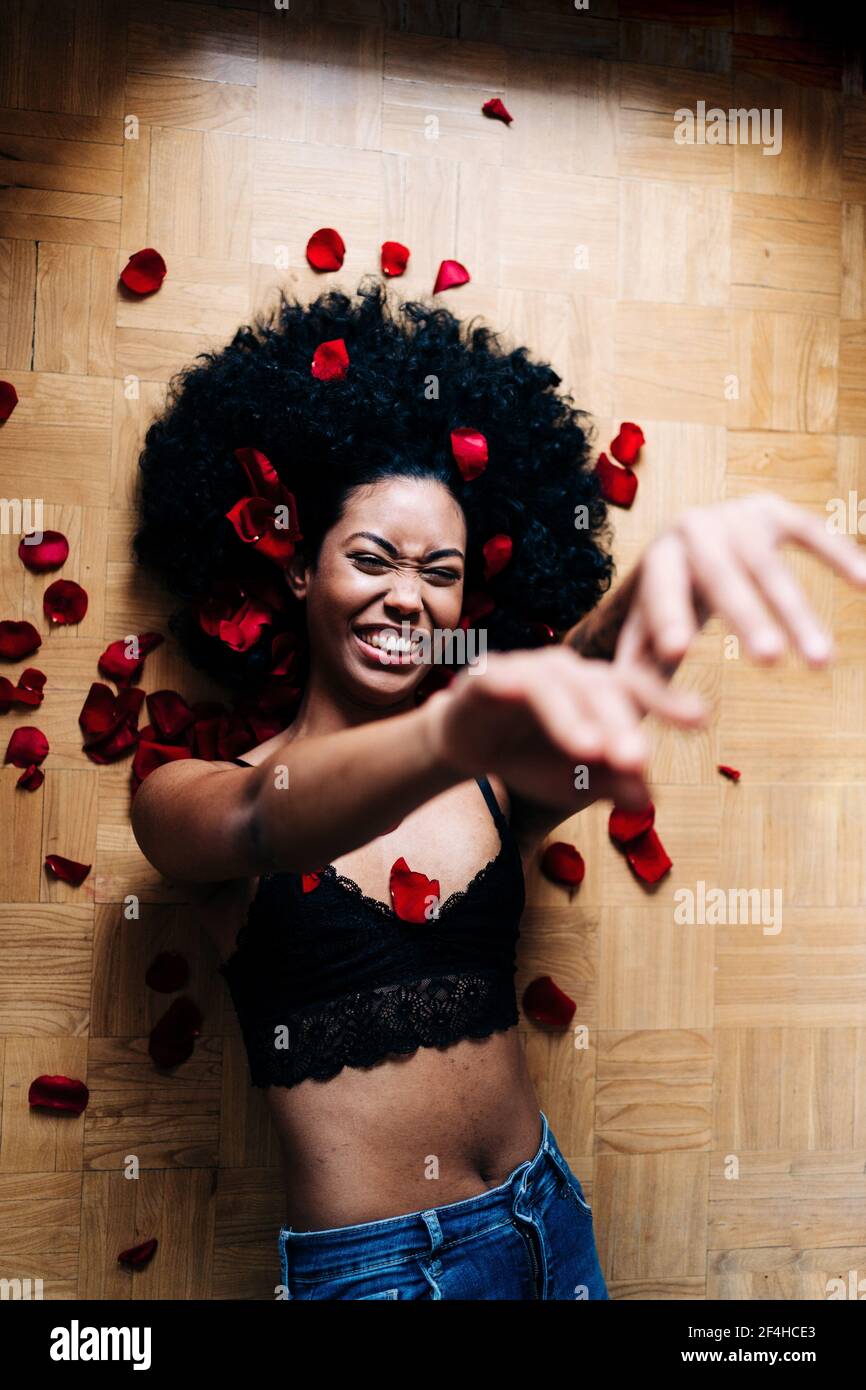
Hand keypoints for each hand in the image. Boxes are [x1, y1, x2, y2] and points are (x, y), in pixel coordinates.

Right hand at [422, 646, 705, 811]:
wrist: (466, 748)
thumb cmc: (531, 757)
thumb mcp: (575, 781)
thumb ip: (611, 783)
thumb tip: (648, 802)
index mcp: (598, 689)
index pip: (638, 691)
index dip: (668, 703)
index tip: (701, 721)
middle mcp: (569, 671)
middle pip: (602, 690)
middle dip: (621, 725)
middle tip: (637, 759)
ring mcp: (529, 669)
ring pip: (560, 686)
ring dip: (576, 718)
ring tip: (592, 752)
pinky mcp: (489, 676)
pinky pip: (510, 680)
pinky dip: (521, 693)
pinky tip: (526, 706)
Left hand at [615, 493, 865, 698]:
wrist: (688, 535)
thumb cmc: (665, 605)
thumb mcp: (644, 636)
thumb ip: (643, 682)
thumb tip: (665, 736)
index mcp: (653, 568)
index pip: (657, 597)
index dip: (667, 620)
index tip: (679, 651)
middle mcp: (688, 534)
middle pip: (718, 579)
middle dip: (745, 618)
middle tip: (769, 659)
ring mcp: (732, 520)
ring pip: (768, 568)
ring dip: (796, 612)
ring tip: (821, 661)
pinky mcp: (770, 511)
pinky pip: (808, 530)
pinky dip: (837, 554)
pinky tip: (864, 583)